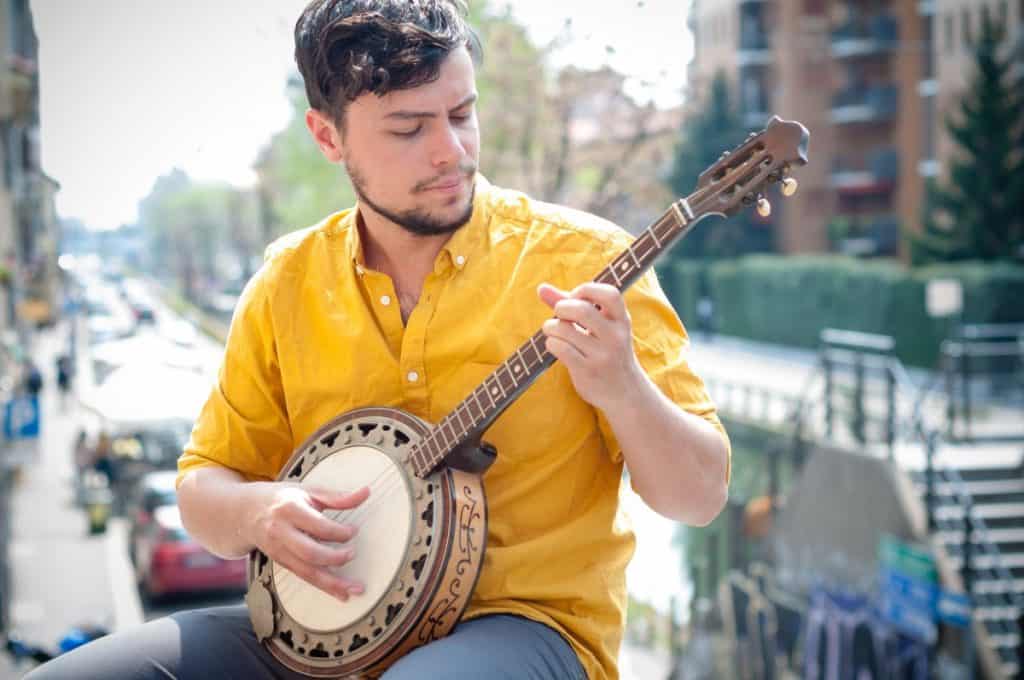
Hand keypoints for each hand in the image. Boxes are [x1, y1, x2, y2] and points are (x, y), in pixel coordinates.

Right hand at [243, 482, 369, 601]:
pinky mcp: (280, 563)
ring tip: (354, 589)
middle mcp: (281, 532)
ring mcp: (278, 550)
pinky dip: (323, 587)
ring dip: (332, 584)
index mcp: (290, 509)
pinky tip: (340, 593)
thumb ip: (337, 496)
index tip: (353, 531)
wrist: (243, 512)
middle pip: (310, 552)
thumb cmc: (280, 499)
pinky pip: (303, 577)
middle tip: (352, 554)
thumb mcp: (307, 490)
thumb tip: (365, 493)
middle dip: (334, 558)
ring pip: (306, 572)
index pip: (318, 526)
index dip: (339, 532)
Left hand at [538, 282, 644, 412]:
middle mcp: (615, 336)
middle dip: (562, 307)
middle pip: (582, 310)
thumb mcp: (599, 326)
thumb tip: (541, 288)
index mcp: (621, 320)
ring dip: (551, 327)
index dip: (586, 290)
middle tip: (559, 314)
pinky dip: (551, 343)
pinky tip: (555, 345)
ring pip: (565, 330)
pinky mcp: (588, 371)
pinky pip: (560, 348)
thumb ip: (571, 304)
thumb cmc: (606, 351)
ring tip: (553, 331)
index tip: (575, 297)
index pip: (610, 294)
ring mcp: (603, 355)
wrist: (625, 392)